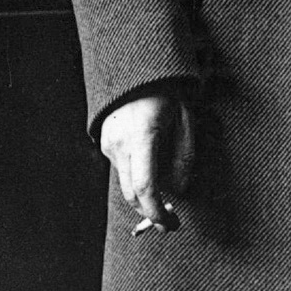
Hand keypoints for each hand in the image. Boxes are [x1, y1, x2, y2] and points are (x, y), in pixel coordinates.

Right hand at [98, 92, 186, 231]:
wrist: (135, 66)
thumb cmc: (167, 90)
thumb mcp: (185, 118)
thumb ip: (184, 156)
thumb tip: (179, 190)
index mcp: (142, 136)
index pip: (145, 187)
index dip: (157, 212)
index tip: (170, 224)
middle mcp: (120, 143)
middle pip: (131, 194)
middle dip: (150, 211)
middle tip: (170, 220)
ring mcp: (108, 143)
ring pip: (124, 183)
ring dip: (143, 194)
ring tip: (165, 192)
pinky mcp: (104, 142)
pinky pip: (120, 169)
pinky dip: (135, 177)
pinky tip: (151, 167)